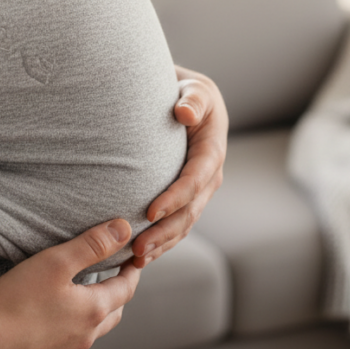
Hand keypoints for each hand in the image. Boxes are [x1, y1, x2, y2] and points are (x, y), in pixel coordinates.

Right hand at [0, 219, 140, 348]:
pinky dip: (76, 324)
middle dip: (119, 291)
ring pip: (94, 329)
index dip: (132, 269)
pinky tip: (60, 316)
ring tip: (87, 294)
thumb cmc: (16, 303)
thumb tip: (123, 229)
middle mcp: (85, 334)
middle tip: (115, 273)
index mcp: (93, 309)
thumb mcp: (57, 262)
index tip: (133, 257)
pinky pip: (72, 339)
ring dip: (98, 310)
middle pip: (115, 311)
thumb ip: (92, 244)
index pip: (126, 287)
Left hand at [131, 66, 227, 266]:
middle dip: (165, 231)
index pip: (195, 179)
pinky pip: (177, 225)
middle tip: (138, 247)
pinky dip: (161, 242)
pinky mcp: (187, 199)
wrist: (188, 103)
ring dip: (162, 243)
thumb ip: (193, 100)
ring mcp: (199, 192)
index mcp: (212, 152)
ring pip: (184, 224)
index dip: (175, 197)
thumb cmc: (188, 94)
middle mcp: (209, 177)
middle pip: (190, 211)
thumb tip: (185, 112)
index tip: (150, 211)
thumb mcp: (195, 90)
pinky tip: (139, 257)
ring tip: (137, 258)